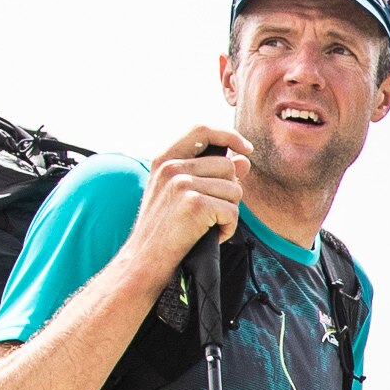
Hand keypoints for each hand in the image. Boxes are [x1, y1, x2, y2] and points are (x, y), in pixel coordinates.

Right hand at [133, 125, 246, 265]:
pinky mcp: (194, 204)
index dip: (229, 135)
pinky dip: (228, 228)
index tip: (246, 148)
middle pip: (227, 166)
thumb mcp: (180, 194)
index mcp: (165, 159)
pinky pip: (232, 211)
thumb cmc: (164, 229)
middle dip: (229, 192)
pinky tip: (211, 235)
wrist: (144, 260)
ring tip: (208, 225)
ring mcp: (181, 184)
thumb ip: (210, 173)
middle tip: (212, 213)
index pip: (202, 130)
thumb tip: (244, 160)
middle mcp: (171, 167)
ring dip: (229, 212)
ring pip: (234, 189)